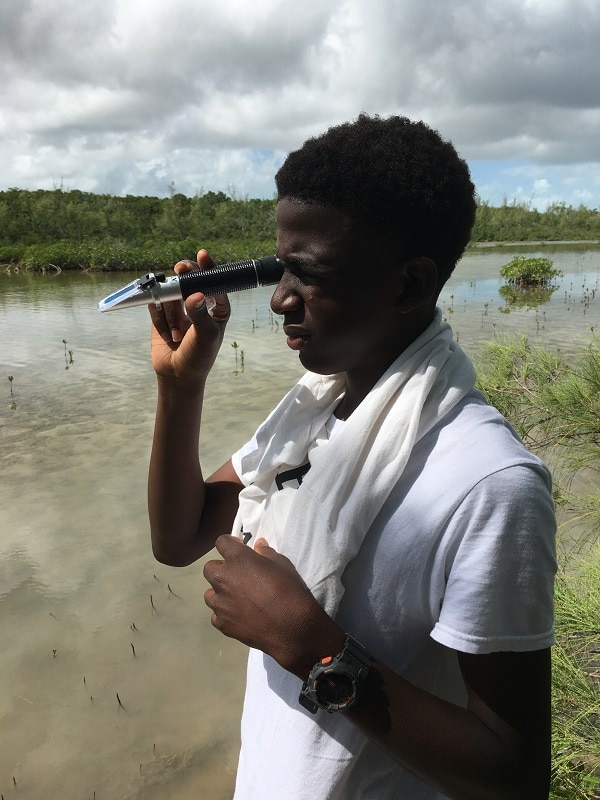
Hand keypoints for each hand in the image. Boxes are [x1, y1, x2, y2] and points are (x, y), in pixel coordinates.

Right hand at [149, 249, 230, 386]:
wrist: (177, 375)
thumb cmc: (199, 356)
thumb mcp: (205, 337)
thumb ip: (200, 315)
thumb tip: (194, 295)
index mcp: (217, 307)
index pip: (215, 283)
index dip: (209, 268)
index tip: (202, 256)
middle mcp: (198, 304)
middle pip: (191, 280)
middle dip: (185, 274)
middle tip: (180, 268)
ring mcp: (179, 308)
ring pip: (171, 294)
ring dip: (171, 312)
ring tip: (176, 333)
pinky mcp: (162, 314)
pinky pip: (156, 305)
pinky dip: (158, 315)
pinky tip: (166, 331)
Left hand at [203, 536, 343, 677]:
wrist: (290, 626)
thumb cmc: (288, 589)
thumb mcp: (282, 564)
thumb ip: (266, 552)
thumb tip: (258, 545)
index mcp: (236, 558)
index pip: (221, 542)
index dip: (230, 544)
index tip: (239, 549)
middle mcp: (222, 578)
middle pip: (210, 568)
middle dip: (222, 569)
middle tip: (238, 576)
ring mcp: (219, 603)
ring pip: (210, 593)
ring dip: (220, 593)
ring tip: (237, 599)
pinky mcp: (221, 623)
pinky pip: (216, 615)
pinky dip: (225, 614)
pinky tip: (239, 616)